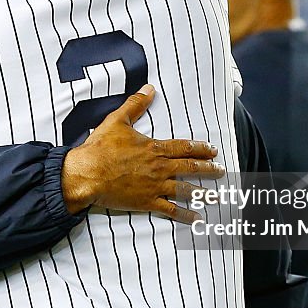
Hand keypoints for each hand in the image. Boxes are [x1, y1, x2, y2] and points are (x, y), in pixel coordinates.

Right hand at [61, 84, 224, 223]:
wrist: (87, 174)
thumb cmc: (100, 148)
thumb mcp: (117, 121)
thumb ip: (135, 105)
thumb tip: (148, 88)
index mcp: (154, 148)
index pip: (184, 147)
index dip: (201, 148)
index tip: (213, 150)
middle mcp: (159, 167)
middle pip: (190, 167)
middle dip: (208, 169)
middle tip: (221, 171)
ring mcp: (154, 186)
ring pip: (185, 189)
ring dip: (203, 193)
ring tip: (216, 196)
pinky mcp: (146, 202)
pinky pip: (170, 209)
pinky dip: (185, 215)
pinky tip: (197, 218)